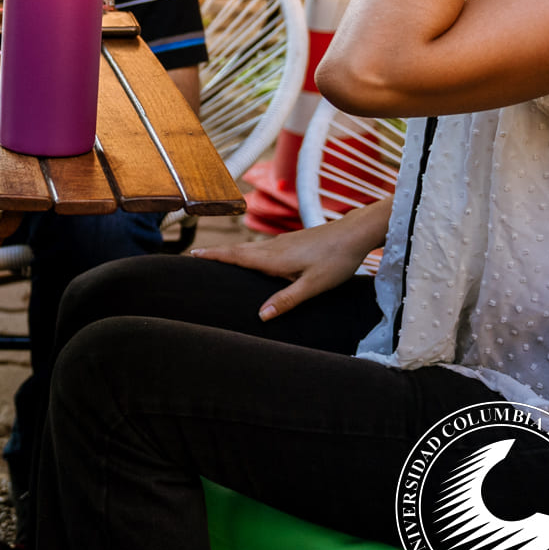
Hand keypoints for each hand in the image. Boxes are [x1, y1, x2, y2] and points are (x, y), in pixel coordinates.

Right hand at [188, 215, 382, 320]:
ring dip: (232, 252)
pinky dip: (248, 251)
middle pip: (238, 250)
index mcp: (274, 258)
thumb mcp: (313, 285)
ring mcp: (283, 242)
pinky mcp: (293, 241)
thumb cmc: (337, 260)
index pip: (236, 256)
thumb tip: (260, 316)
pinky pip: (262, 247)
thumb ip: (286, 300)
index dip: (214, 256)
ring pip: (250, 247)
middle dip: (217, 253)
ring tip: (218, 258)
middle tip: (196, 256)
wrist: (355, 233)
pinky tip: (254, 258)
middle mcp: (274, 247)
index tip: (192, 254)